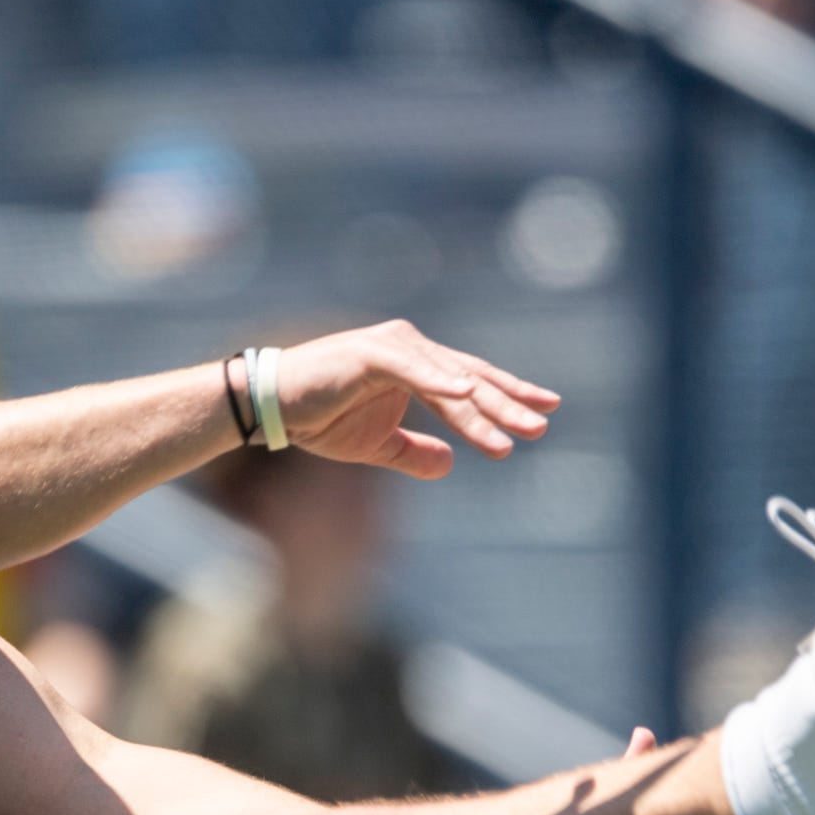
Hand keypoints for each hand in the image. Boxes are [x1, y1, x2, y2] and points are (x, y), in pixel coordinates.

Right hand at [270, 321, 557, 479]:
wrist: (270, 406)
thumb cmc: (319, 418)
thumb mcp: (376, 446)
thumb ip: (413, 452)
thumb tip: (448, 466)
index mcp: (417, 366)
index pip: (473, 381)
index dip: (508, 395)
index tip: (545, 410)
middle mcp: (410, 349)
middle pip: (470, 378)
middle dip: (508, 404)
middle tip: (542, 426)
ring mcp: (392, 347)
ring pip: (449, 380)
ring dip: (482, 407)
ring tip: (513, 432)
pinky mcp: (370, 354)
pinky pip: (412, 370)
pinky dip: (438, 382)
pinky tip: (466, 396)